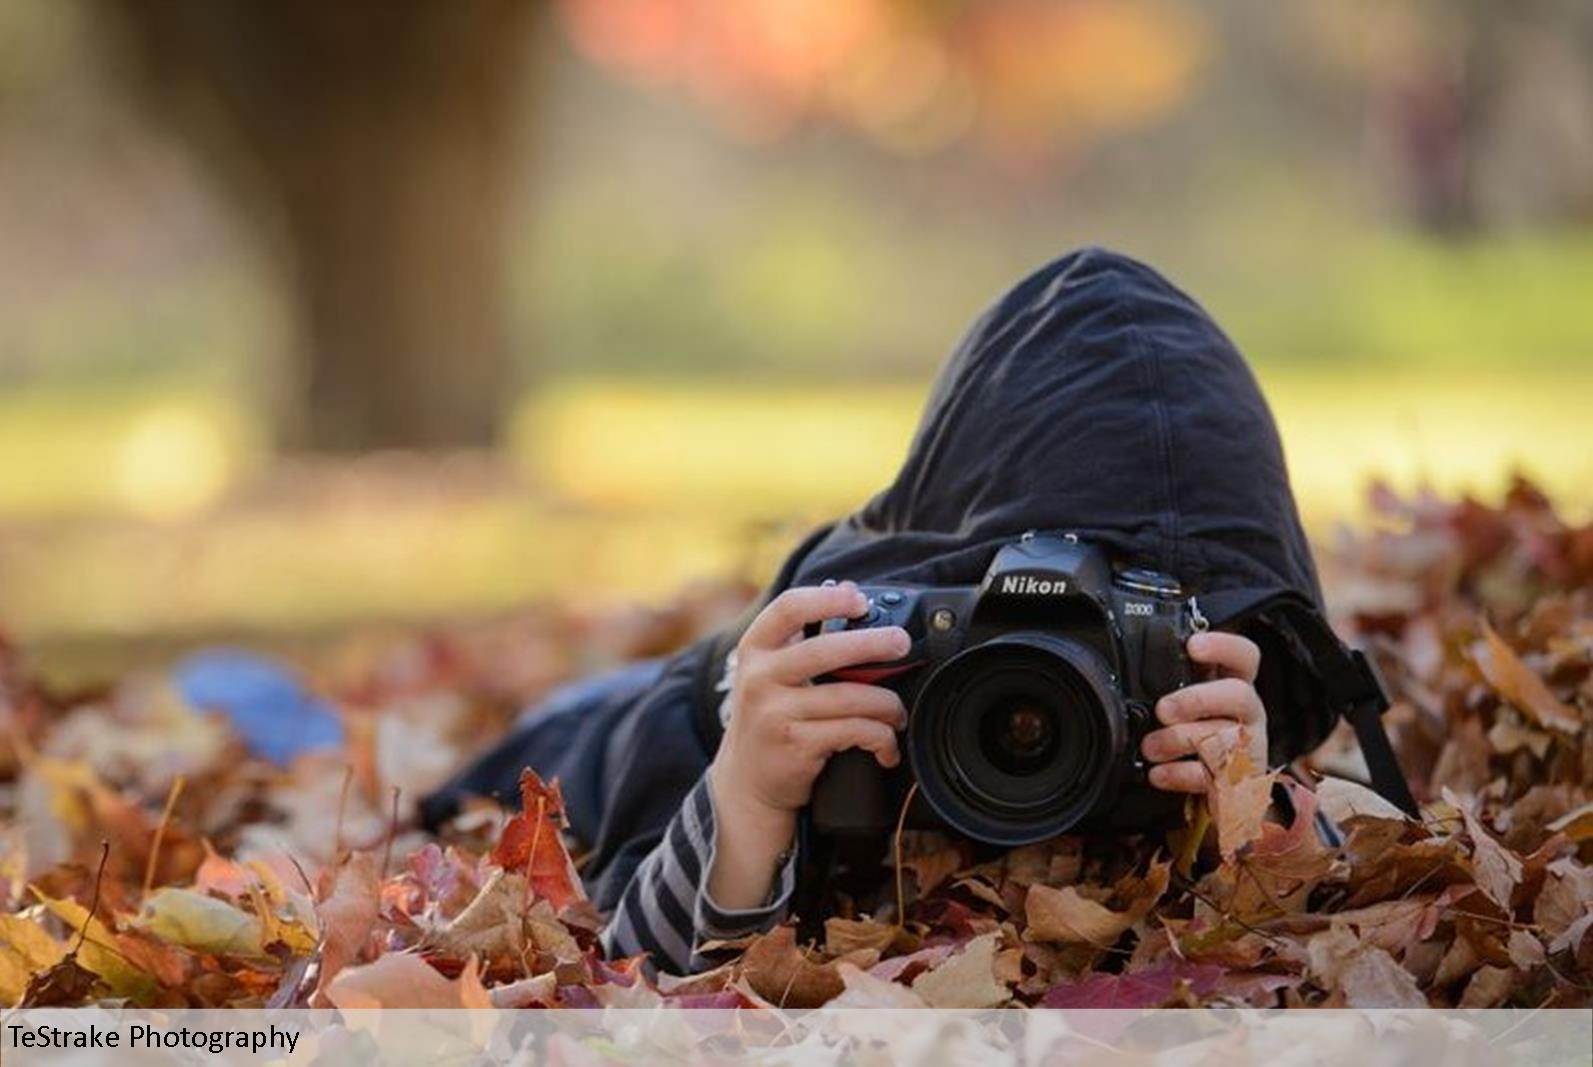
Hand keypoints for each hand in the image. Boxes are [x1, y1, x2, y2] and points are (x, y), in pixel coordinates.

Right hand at [708, 582, 908, 908]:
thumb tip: (849, 588)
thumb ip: (804, 635)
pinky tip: (887, 745)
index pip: (787, 608)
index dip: (826, 598)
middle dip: (872, 643)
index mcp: (755, 649)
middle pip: (825, 650)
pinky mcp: (796, 745)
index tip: (858, 600)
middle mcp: (760, 678)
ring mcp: (776, 713)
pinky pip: (853, 731)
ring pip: (849, 697)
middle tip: (901, 643)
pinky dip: (881, 737)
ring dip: (886, 703)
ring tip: (897, 711)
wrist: (746, 781)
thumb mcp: (772, 671)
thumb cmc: (771, 715)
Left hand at [1140, 632, 1266, 792]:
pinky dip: (1180, 774)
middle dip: (1198, 699)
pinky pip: (1212, 776)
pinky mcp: (1237, 781)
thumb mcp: (1185, 701)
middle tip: (1163, 709)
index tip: (1193, 646)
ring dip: (1179, 740)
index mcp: (1233, 685)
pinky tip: (1159, 772)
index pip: (1244, 656)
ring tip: (1150, 747)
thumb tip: (1135, 670)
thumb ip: (1174, 683)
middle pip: (1239, 695)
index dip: (1223, 646)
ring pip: (1224, 737)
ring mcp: (1246, 747)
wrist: (1210, 789)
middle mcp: (1246, 713)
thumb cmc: (1192, 733)